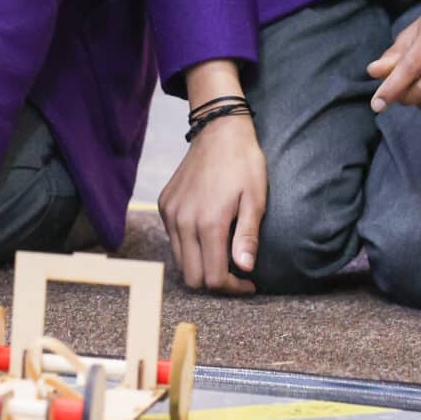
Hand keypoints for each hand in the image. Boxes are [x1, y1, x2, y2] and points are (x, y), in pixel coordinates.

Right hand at [160, 64, 267, 294]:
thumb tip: (245, 269)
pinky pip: (173, 239)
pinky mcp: (164, 205)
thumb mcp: (256, 199)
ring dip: (201, 265)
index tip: (249, 283)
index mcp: (209, 223)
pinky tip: (208, 232)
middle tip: (236, 273)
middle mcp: (184, 221)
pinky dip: (189, 245)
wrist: (219, 131)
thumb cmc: (244, 164)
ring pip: (180, 261)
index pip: (213, 278)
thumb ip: (247, 236)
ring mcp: (171, 213)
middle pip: (192, 277)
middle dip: (215, 282)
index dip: (232, 288)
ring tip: (223, 253)